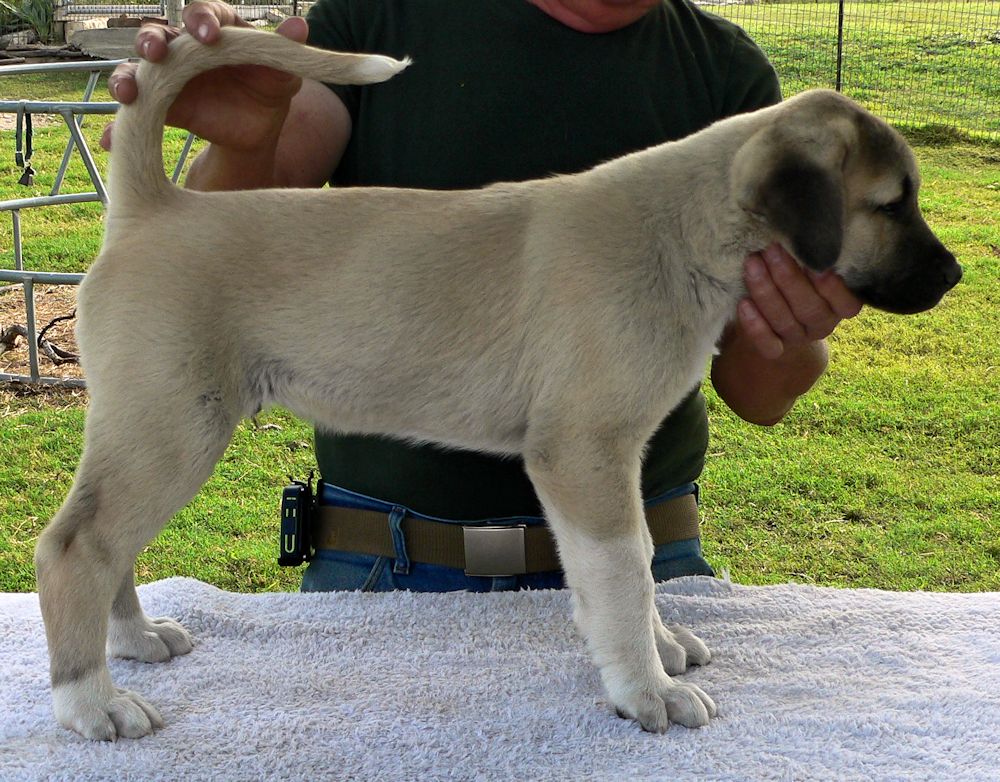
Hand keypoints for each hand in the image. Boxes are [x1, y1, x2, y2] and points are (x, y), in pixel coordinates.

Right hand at [100, 2, 308, 153]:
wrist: (257, 125)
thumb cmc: (268, 86)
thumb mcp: (282, 72)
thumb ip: (286, 49)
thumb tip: (300, 27)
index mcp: (215, 29)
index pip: (203, 14)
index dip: (202, 21)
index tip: (209, 35)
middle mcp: (183, 47)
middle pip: (158, 35)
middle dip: (152, 42)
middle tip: (156, 53)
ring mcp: (166, 75)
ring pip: (136, 70)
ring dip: (126, 79)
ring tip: (126, 94)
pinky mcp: (159, 105)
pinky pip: (134, 113)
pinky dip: (120, 126)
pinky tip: (112, 142)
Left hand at [737, 243, 861, 360]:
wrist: (777, 316)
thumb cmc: (799, 278)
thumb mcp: (810, 268)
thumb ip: (812, 256)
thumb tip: (802, 226)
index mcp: (840, 306)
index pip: (847, 304)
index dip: (834, 288)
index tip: (817, 264)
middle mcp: (822, 324)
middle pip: (809, 308)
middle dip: (788, 278)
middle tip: (772, 249)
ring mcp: (798, 338)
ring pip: (784, 321)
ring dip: (766, 291)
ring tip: (752, 263)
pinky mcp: (775, 349)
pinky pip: (767, 345)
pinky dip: (755, 326)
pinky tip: (743, 303)